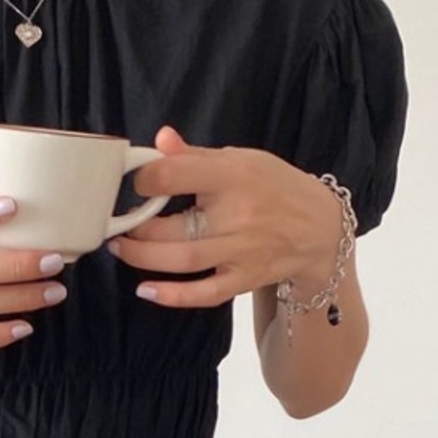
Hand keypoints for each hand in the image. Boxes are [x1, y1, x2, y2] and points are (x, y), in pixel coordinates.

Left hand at [110, 126, 343, 308]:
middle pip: (172, 227)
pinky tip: (146, 291)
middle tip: (118, 224)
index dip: (144, 179)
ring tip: (121, 248)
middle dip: (135, 227)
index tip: (134, 182)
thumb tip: (160, 140)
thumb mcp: (241, 159)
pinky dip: (172, 296)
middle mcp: (237, 215)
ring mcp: (241, 251)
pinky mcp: (243, 279)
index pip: (174, 175)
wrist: (320, 228)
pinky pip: (204, 293)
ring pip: (181, 260)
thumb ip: (196, 156)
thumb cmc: (274, 187)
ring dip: (142, 257)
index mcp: (233, 175)